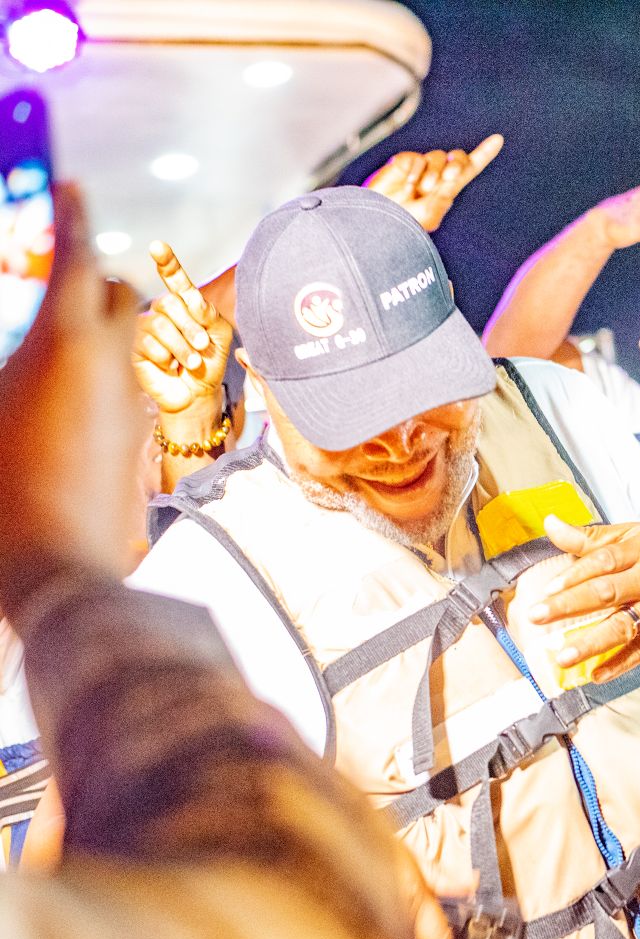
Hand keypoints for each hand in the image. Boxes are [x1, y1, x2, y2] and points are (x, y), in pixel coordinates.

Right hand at [0, 183, 145, 604]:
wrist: (53, 571)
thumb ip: (4, 362)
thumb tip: (19, 348)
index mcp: (66, 342)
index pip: (76, 255)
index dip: (69, 214)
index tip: (68, 184)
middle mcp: (116, 365)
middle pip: (124, 292)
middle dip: (97, 277)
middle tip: (61, 278)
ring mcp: (137, 404)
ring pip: (138, 341)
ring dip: (110, 328)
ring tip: (66, 343)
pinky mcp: (143, 442)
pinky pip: (134, 388)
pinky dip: (112, 375)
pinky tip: (78, 397)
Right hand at [133, 241, 232, 424]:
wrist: (197, 394)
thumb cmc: (209, 363)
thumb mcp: (220, 335)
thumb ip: (208, 314)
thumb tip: (191, 299)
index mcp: (183, 304)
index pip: (174, 279)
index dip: (167, 262)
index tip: (158, 247)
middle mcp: (160, 311)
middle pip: (169, 303)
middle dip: (191, 327)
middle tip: (202, 346)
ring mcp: (143, 328)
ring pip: (159, 324)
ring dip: (182, 346)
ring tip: (191, 362)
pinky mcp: (132, 347)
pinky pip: (146, 343)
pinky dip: (166, 358)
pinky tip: (170, 367)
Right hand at [364, 134, 503, 232]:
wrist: (380, 218)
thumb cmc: (406, 223)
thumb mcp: (431, 214)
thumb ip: (445, 194)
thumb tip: (453, 176)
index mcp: (449, 189)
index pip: (470, 168)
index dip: (484, 153)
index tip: (498, 139)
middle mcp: (438, 176)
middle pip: (458, 157)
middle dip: (458, 164)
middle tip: (450, 179)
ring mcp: (422, 168)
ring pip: (438, 156)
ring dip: (433, 173)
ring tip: (422, 189)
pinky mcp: (406, 162)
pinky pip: (418, 158)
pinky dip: (415, 172)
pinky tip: (408, 185)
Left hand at [526, 516, 639, 681]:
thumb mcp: (635, 534)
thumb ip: (591, 536)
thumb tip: (549, 524)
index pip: (605, 560)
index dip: (575, 574)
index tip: (546, 589)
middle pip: (609, 593)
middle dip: (570, 606)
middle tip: (536, 617)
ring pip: (624, 627)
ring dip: (592, 643)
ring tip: (562, 657)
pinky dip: (620, 665)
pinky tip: (596, 675)